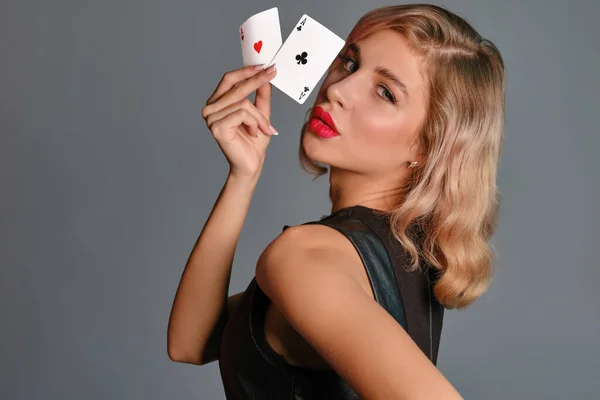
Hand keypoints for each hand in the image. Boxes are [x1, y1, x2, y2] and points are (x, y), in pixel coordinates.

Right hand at [201, 64, 277, 178]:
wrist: (251, 165)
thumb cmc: (254, 141)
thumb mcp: (261, 113)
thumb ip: (261, 95)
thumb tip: (265, 75)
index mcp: (217, 103)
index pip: (229, 80)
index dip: (245, 71)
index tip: (264, 65)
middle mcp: (210, 108)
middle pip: (236, 88)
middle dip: (257, 80)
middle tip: (272, 72)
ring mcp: (211, 118)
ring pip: (243, 103)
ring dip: (259, 116)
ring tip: (264, 129)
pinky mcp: (216, 127)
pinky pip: (242, 114)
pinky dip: (254, 123)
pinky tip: (253, 133)